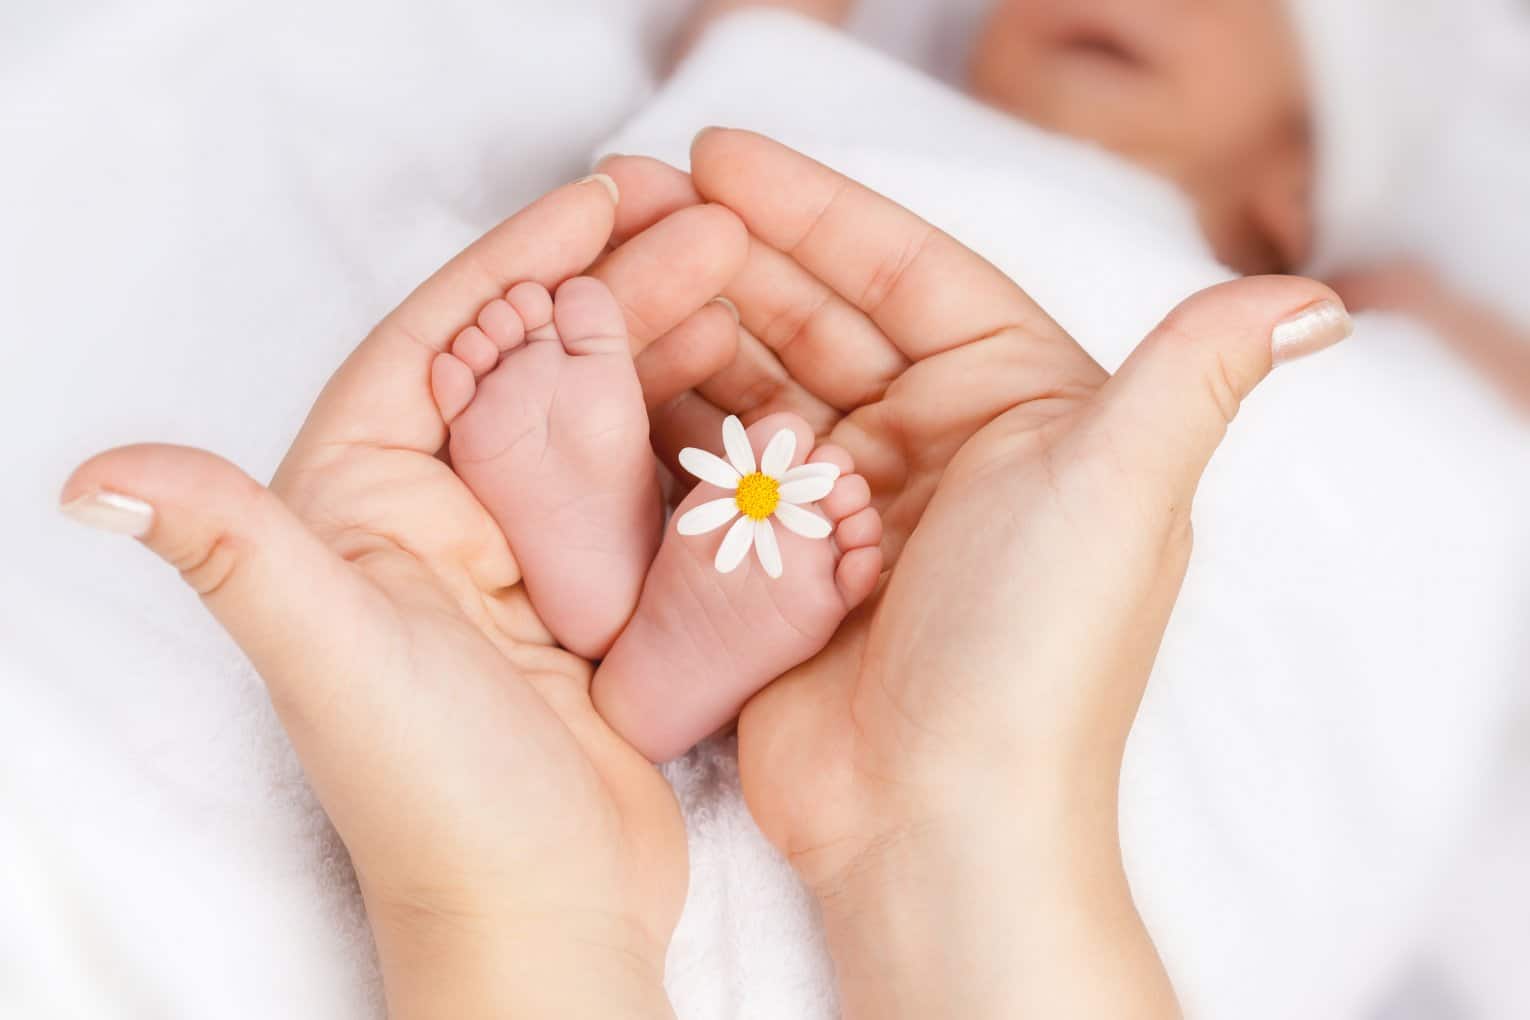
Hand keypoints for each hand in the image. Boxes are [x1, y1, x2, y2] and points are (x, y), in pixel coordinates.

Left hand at [60, 176, 747, 1017]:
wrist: (546, 919)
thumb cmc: (433, 803)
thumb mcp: (330, 658)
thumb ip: (234, 550)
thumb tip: (93, 472)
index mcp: (360, 507)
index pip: (437, 346)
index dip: (518, 259)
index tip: (607, 197)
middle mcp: (439, 517)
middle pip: (533, 363)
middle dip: (618, 285)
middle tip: (712, 228)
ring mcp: (527, 554)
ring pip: (596, 413)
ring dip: (665, 344)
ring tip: (746, 282)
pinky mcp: (600, 592)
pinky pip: (648, 482)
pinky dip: (698, 429)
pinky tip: (756, 386)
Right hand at [605, 131, 1351, 1017]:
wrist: (939, 825)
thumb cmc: (1036, 656)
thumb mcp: (1123, 490)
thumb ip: (1193, 373)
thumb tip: (1319, 296)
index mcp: (1022, 406)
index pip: (905, 272)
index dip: (814, 208)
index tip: (720, 155)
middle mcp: (939, 447)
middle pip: (819, 320)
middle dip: (733, 261)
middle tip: (636, 205)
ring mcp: (853, 507)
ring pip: (760, 386)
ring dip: (690, 330)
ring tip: (610, 277)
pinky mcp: (786, 565)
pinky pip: (719, 466)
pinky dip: (670, 421)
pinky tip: (613, 374)